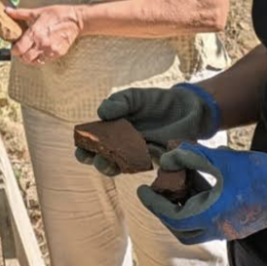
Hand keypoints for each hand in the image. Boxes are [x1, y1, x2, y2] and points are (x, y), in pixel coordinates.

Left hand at [7, 5, 82, 64]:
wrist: (76, 20)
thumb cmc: (57, 14)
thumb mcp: (37, 12)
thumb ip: (20, 14)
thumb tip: (7, 11)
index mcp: (35, 32)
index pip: (18, 49)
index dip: (14, 49)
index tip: (14, 46)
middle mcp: (42, 43)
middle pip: (25, 58)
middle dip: (20, 55)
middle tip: (20, 50)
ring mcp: (50, 50)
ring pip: (34, 62)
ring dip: (29, 59)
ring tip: (29, 52)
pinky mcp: (58, 53)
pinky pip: (44, 61)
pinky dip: (39, 59)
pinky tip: (39, 52)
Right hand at [75, 82, 221, 176]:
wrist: (186, 108)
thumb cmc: (155, 102)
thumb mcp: (134, 97)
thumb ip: (118, 103)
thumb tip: (101, 113)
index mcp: (113, 131)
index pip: (94, 143)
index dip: (84, 148)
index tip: (80, 149)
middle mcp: (123, 147)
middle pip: (105, 160)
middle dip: (98, 162)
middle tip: (96, 159)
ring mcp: (139, 156)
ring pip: (122, 167)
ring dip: (114, 168)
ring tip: (111, 164)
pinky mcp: (157, 161)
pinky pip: (146, 167)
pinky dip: (140, 165)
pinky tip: (136, 161)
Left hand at [137, 141, 266, 243]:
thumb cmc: (262, 173)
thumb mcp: (223, 159)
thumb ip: (193, 155)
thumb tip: (168, 155)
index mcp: (214, 216)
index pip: (173, 217)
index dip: (154, 204)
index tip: (142, 189)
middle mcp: (221, 229)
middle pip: (182, 230)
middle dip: (166, 211)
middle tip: (158, 190)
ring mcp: (232, 230)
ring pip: (197, 227)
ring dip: (184, 207)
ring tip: (179, 180)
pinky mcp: (239, 225)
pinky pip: (211, 221)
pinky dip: (199, 205)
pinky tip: (200, 181)